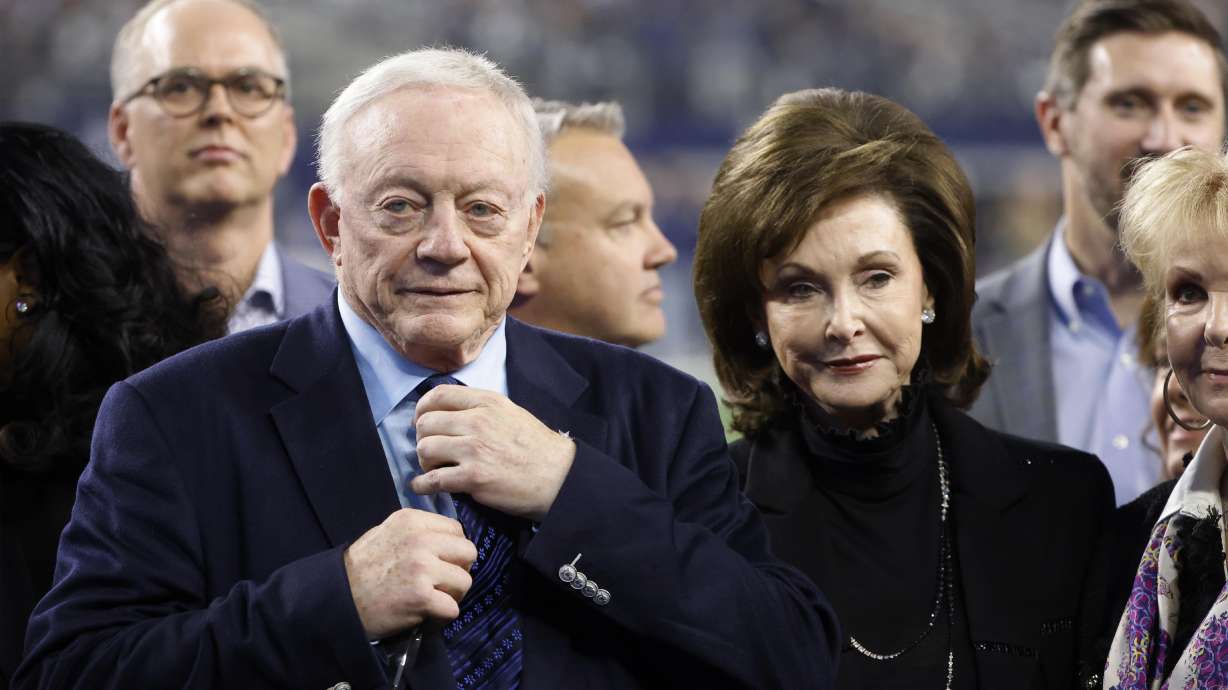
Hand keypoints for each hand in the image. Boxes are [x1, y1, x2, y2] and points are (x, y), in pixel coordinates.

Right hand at [343, 508, 476, 638]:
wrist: (338, 598)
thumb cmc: (362, 567)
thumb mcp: (386, 532)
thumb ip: (417, 531)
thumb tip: (445, 539)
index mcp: (412, 521)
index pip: (456, 530)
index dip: (453, 549)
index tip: (440, 562)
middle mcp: (420, 540)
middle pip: (468, 552)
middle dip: (459, 569)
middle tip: (443, 582)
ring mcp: (422, 569)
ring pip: (465, 581)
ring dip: (453, 594)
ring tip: (434, 598)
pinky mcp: (422, 597)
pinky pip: (453, 608)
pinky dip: (443, 616)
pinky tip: (427, 614)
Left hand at [411, 385, 576, 520]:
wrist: (559, 477)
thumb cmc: (537, 447)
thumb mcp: (511, 412)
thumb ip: (481, 409)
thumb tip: (450, 413)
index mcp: (487, 402)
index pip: (439, 395)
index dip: (422, 409)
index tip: (421, 421)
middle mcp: (478, 421)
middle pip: (426, 422)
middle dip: (422, 438)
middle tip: (430, 450)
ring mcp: (474, 449)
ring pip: (425, 448)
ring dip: (424, 460)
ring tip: (433, 468)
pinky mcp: (473, 477)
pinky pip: (433, 479)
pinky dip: (421, 485)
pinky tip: (422, 486)